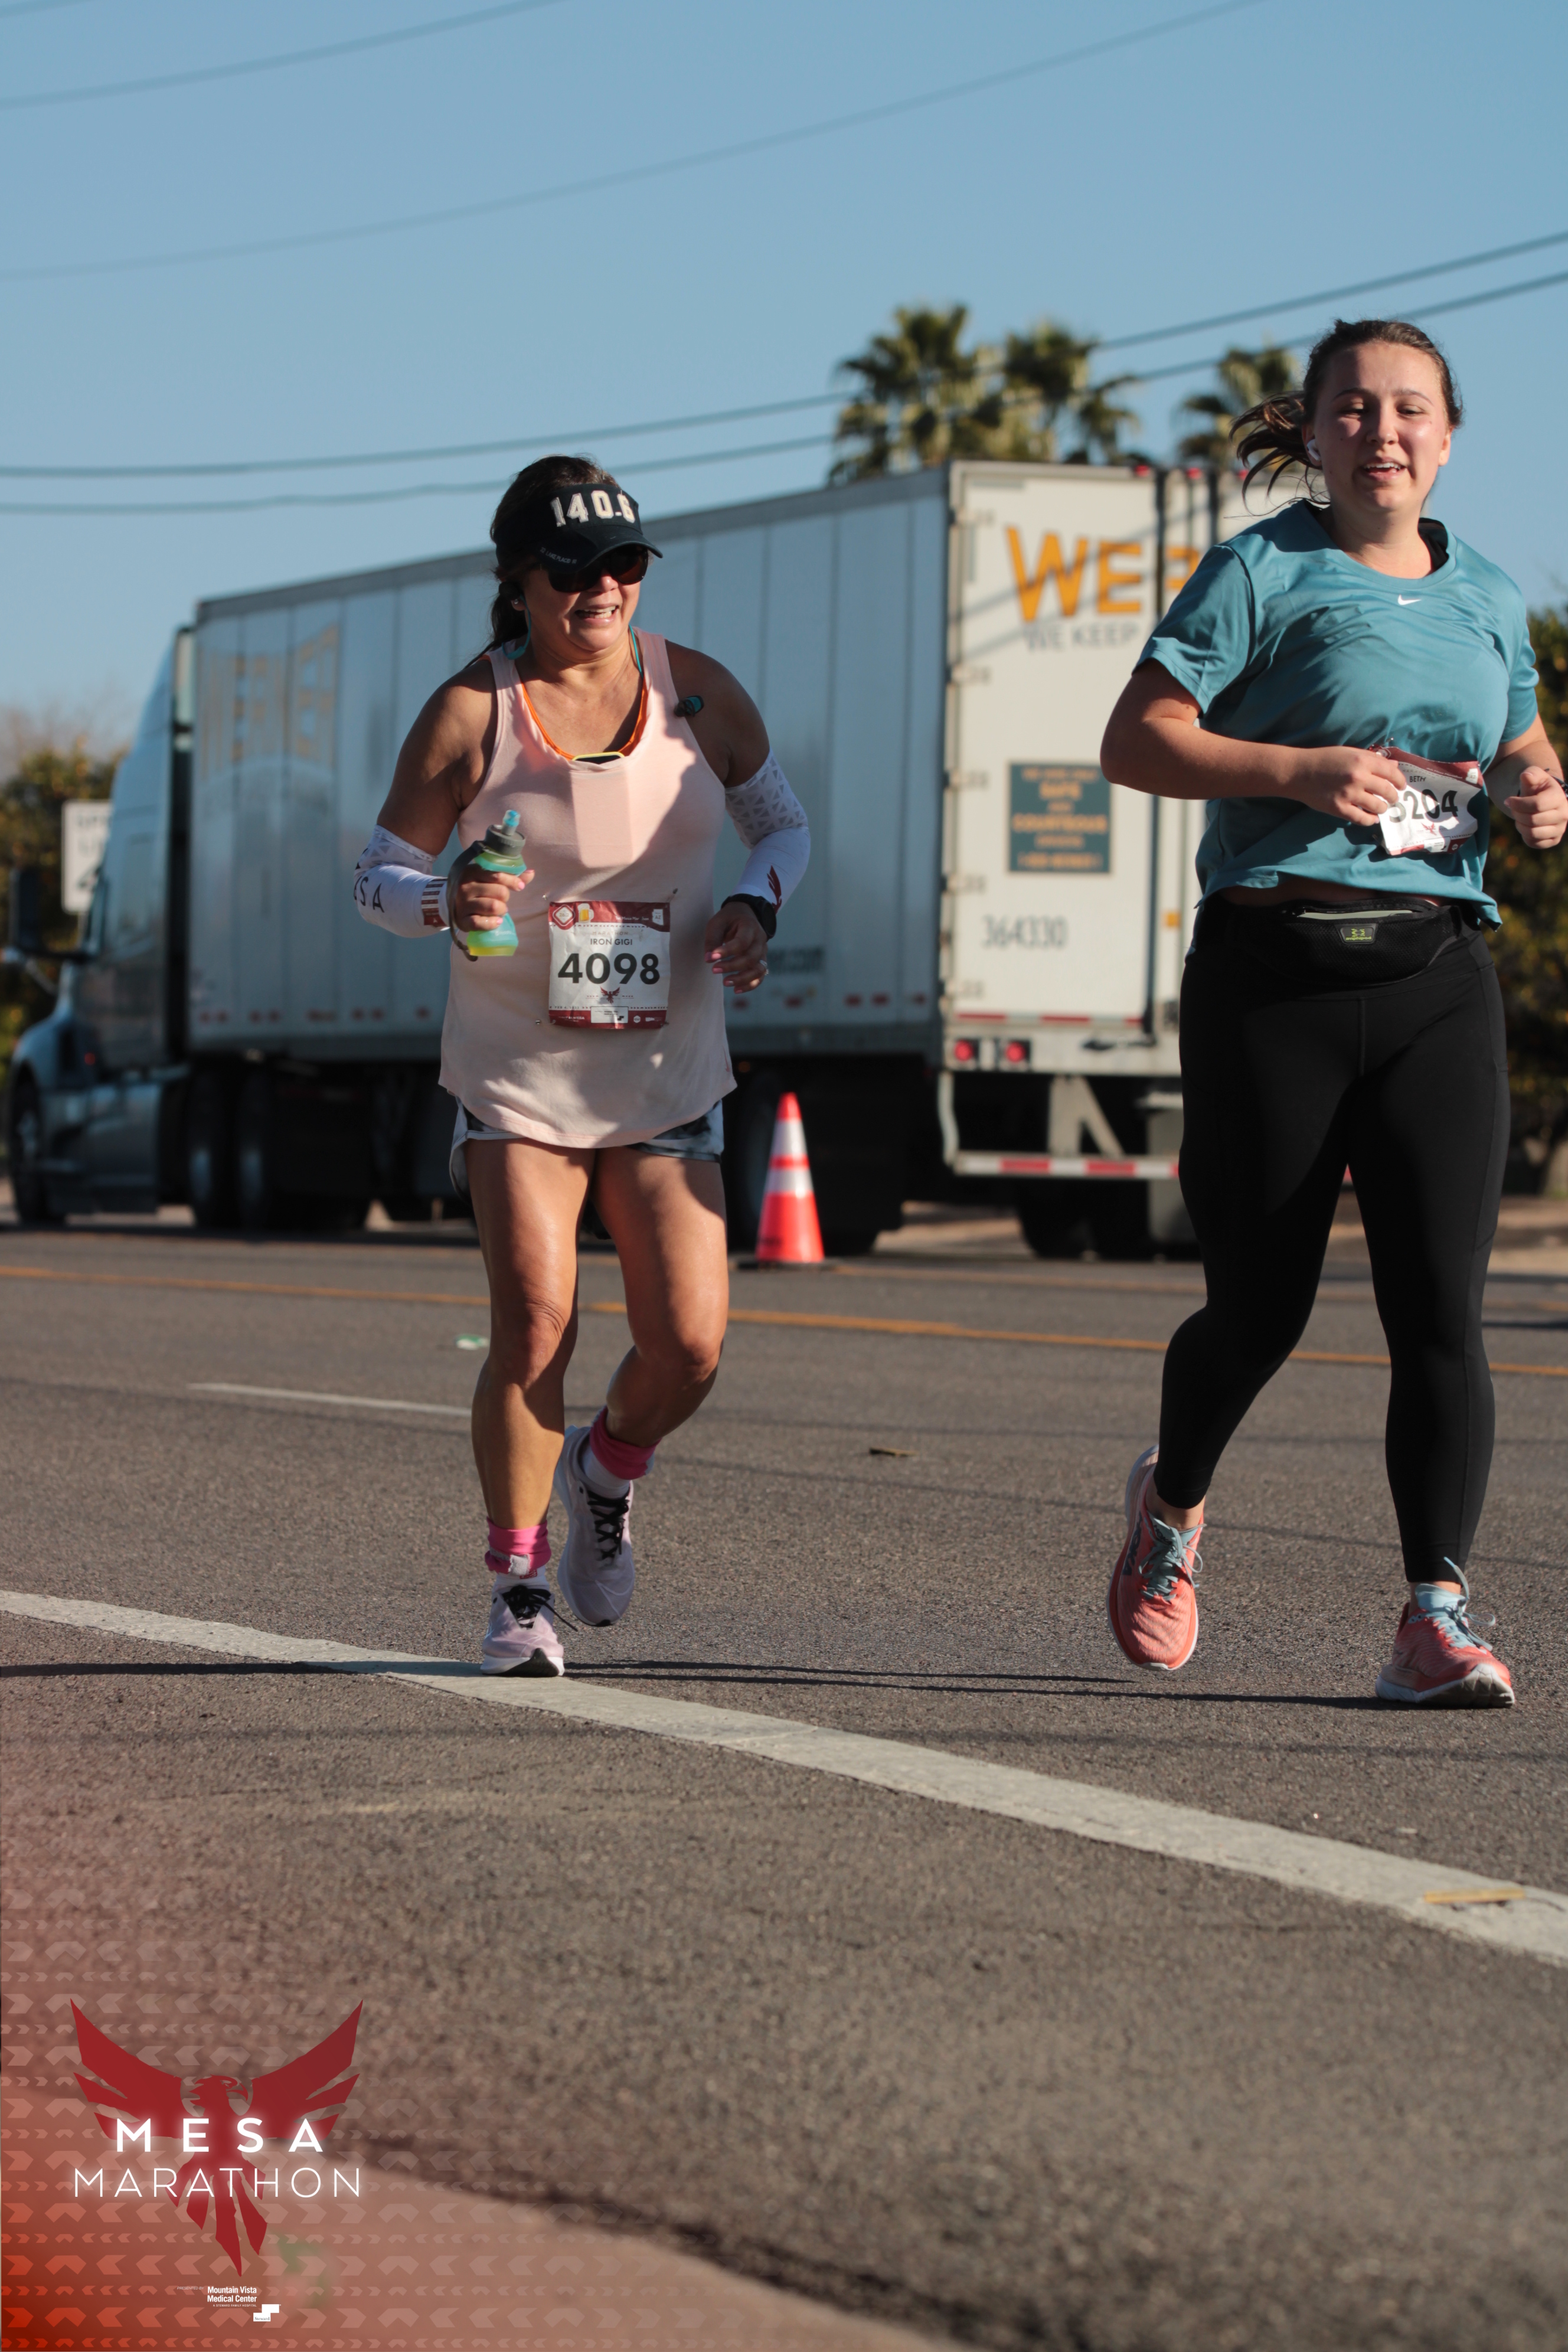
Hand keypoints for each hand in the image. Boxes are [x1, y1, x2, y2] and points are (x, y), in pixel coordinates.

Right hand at [449, 865, 529, 933]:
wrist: (451, 901)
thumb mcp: (487, 877)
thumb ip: (509, 875)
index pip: (497, 875)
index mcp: (472, 872)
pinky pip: (480, 923)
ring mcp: (463, 904)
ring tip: (499, 910)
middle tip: (502, 900)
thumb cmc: (476, 887)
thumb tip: (531, 873)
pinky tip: (496, 921)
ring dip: (502, 911)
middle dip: (506, 898)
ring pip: (493, 907)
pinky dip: (492, 923)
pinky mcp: (462, 920)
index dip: (512, 881)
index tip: (520, 886)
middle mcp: (466, 887)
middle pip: (499, 892)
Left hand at [703, 901, 768, 991]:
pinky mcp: (761, 961)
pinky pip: (760, 976)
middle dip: (732, 966)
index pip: (742, 942)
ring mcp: (763, 951)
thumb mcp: (717, 923)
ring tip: (725, 983)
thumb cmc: (728, 919)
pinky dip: (750, 985)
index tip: (711, 958)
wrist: (744, 914)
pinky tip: (736, 989)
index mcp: (750, 926)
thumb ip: (712, 940)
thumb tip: (708, 959)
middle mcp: (760, 940)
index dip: (727, 951)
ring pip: (759, 969)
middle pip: (751, 958)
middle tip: (714, 970)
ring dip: (742, 979)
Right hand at [1284, 746, 1406, 825]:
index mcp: (1362, 761)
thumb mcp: (1350, 753)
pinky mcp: (1339, 809)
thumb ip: (1372, 759)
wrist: (1299, 772)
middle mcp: (1358, 777)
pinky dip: (1370, 820)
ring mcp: (1349, 794)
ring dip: (1382, 808)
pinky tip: (1371, 817)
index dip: (1400, 781)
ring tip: (1379, 807)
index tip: (1400, 786)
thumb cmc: (1325, 759)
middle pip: (1388, 791)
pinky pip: (1362, 819)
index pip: (1392, 773)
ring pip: (1378, 807)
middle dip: (1393, 797)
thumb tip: (1394, 767)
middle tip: (1391, 799)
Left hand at [1503, 766, 1567, 849]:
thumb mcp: (1535, 776)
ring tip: (1519, 817)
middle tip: (1514, 809)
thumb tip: (1526, 776)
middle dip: (1517, 814)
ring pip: (1532, 833)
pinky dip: (1525, 835)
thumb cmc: (1538, 787)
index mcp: (1559, 798)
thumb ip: (1531, 774)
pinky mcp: (1554, 840)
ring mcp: (1560, 829)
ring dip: (1520, 825)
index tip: (1508, 800)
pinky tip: (1525, 825)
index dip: (1518, 804)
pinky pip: (1533, 842)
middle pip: (1532, 820)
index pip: (1536, 805)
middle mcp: (1564, 815)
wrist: (1546, 801)